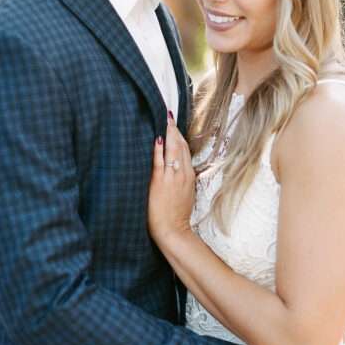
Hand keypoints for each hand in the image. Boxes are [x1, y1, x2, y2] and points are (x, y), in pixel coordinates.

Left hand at [148, 113, 195, 245]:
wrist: (174, 231)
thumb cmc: (177, 214)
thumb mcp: (185, 193)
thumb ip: (182, 179)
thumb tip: (176, 168)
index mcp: (189, 175)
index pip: (186, 149)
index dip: (180, 135)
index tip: (174, 123)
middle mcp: (182, 173)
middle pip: (181, 146)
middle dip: (174, 129)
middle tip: (168, 114)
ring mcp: (172, 177)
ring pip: (173, 150)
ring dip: (168, 133)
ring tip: (164, 118)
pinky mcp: (160, 182)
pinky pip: (160, 162)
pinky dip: (159, 149)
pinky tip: (156, 137)